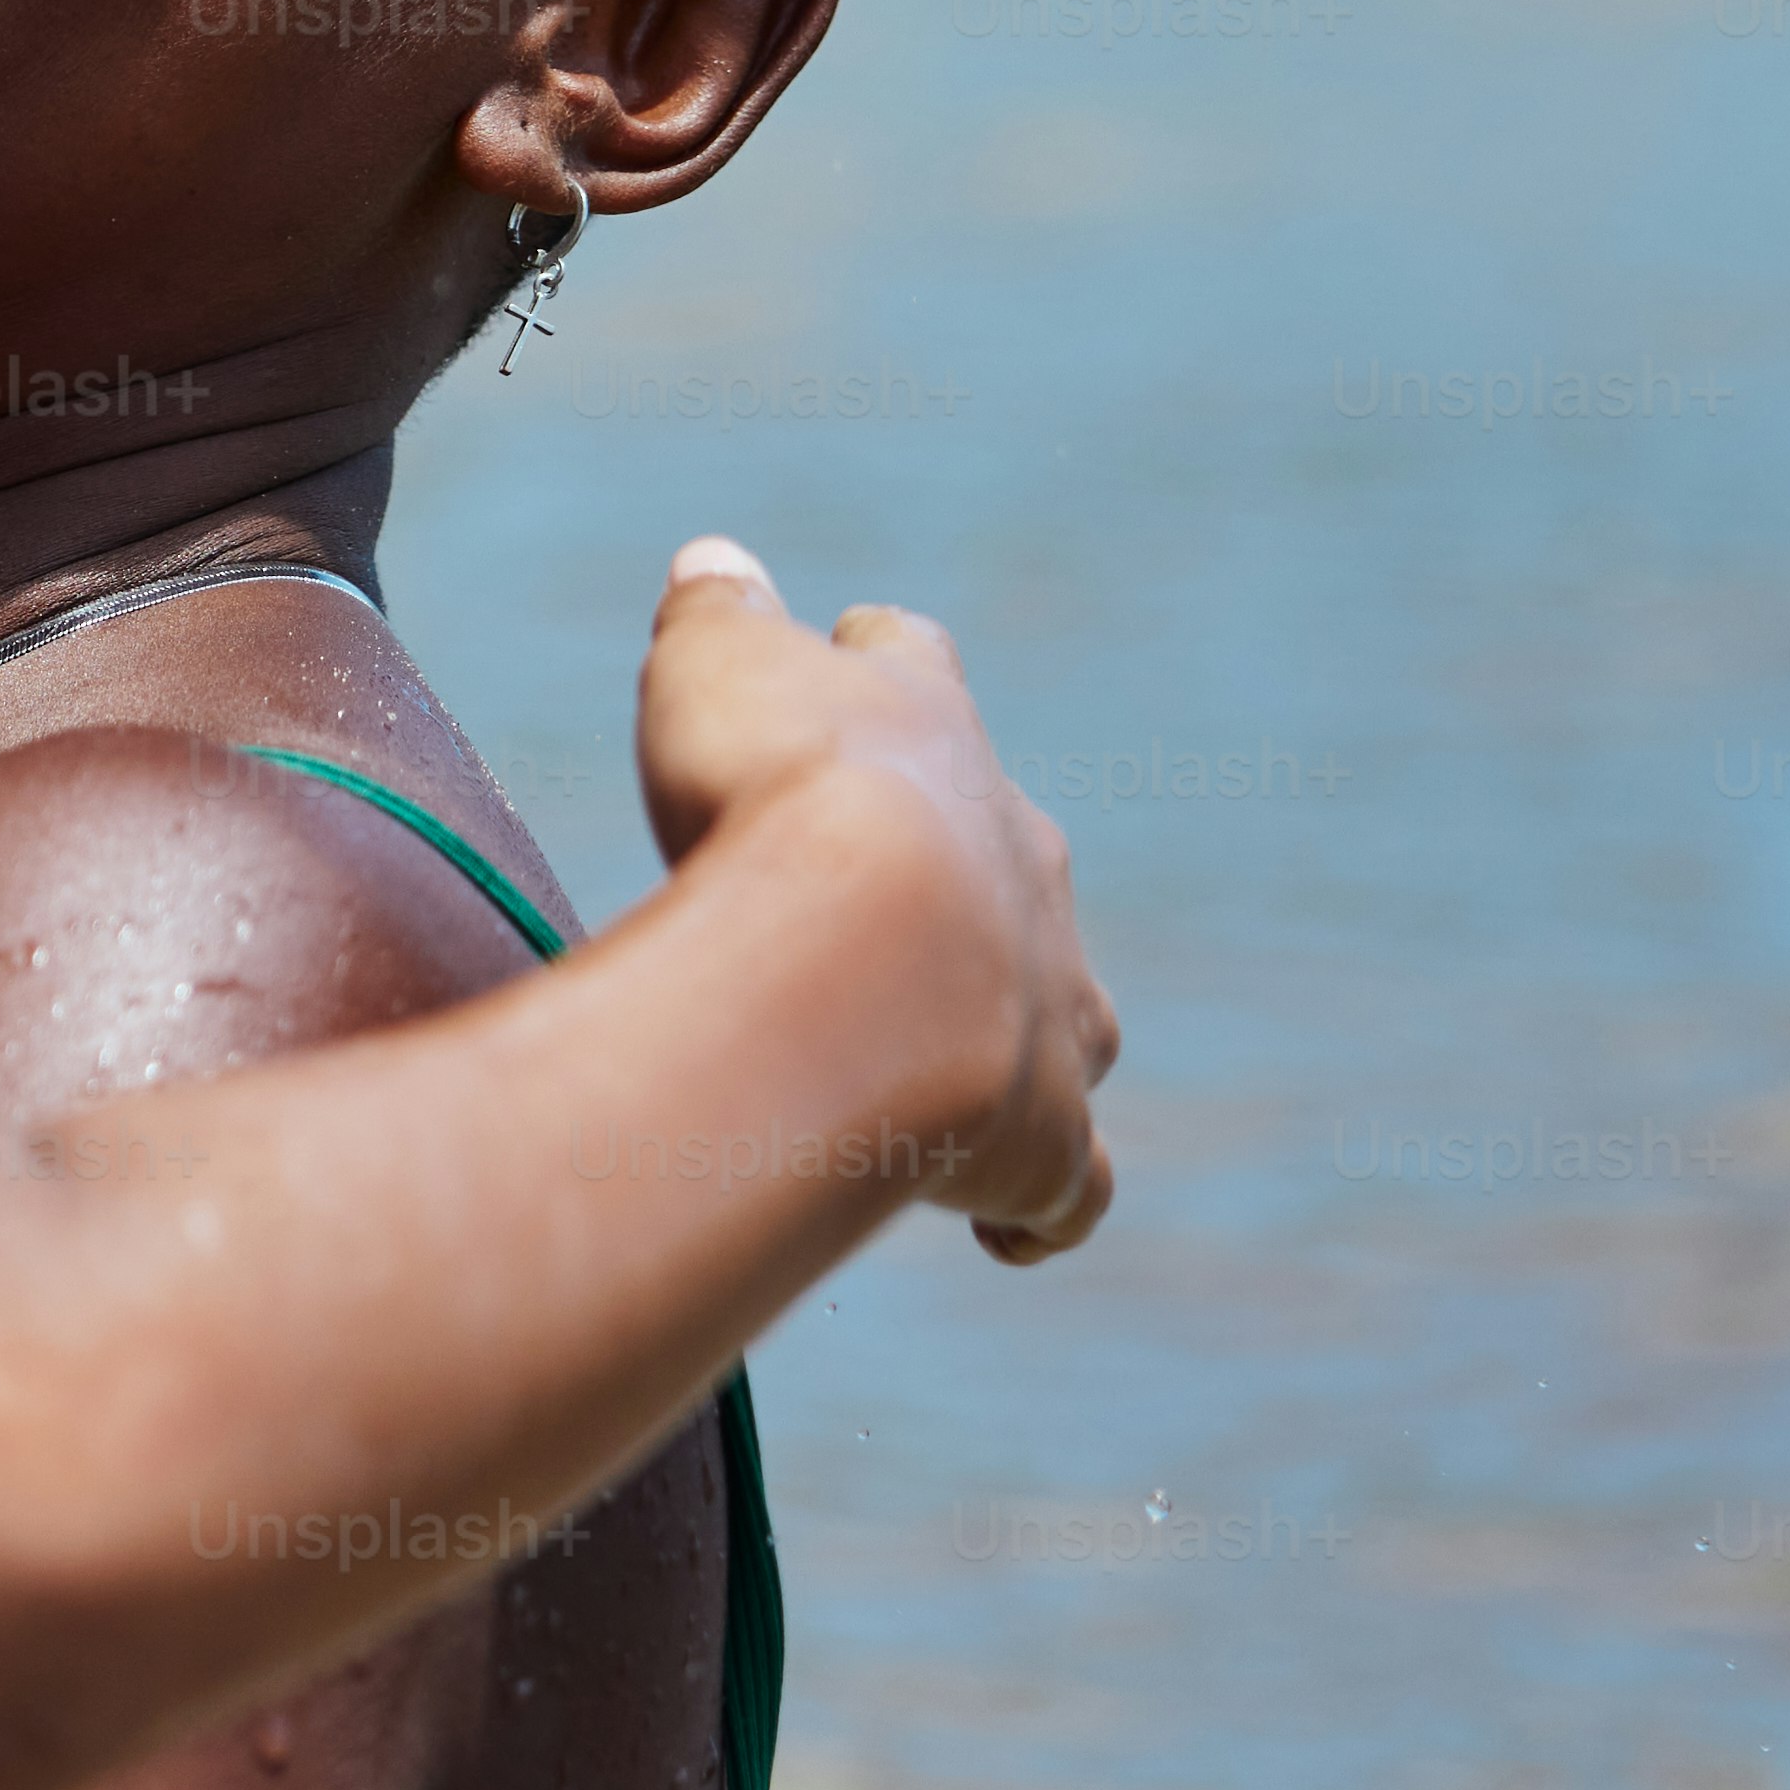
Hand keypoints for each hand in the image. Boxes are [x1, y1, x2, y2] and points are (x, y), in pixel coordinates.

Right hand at [632, 535, 1118, 1261]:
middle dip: (959, 863)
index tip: (845, 650)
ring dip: (1023, 1032)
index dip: (872, 657)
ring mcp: (1051, 1002)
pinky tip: (1007, 1228)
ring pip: (1076, 1013)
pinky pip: (1072, 1186)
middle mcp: (1022, 861)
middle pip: (1015, 844)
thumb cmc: (775, 793)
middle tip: (871, 896)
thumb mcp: (713, 662)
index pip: (915, 660)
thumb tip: (719, 561)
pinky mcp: (1048, 1134)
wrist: (864, 958)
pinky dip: (1042, 1207)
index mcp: (934, 732)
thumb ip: (718, 611)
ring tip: (951, 1067)